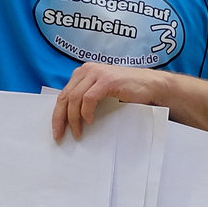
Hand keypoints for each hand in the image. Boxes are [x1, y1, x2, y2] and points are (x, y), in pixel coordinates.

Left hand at [51, 63, 167, 140]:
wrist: (150, 85)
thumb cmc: (127, 92)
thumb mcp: (101, 93)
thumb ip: (86, 98)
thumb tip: (69, 119)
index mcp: (82, 73)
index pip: (63, 94)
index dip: (57, 114)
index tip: (57, 131)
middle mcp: (87, 70)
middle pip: (65, 97)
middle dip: (60, 118)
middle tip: (60, 136)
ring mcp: (97, 74)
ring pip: (74, 98)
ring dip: (74, 119)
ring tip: (78, 133)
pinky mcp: (107, 80)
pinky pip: (89, 98)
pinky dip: (86, 112)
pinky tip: (90, 121)